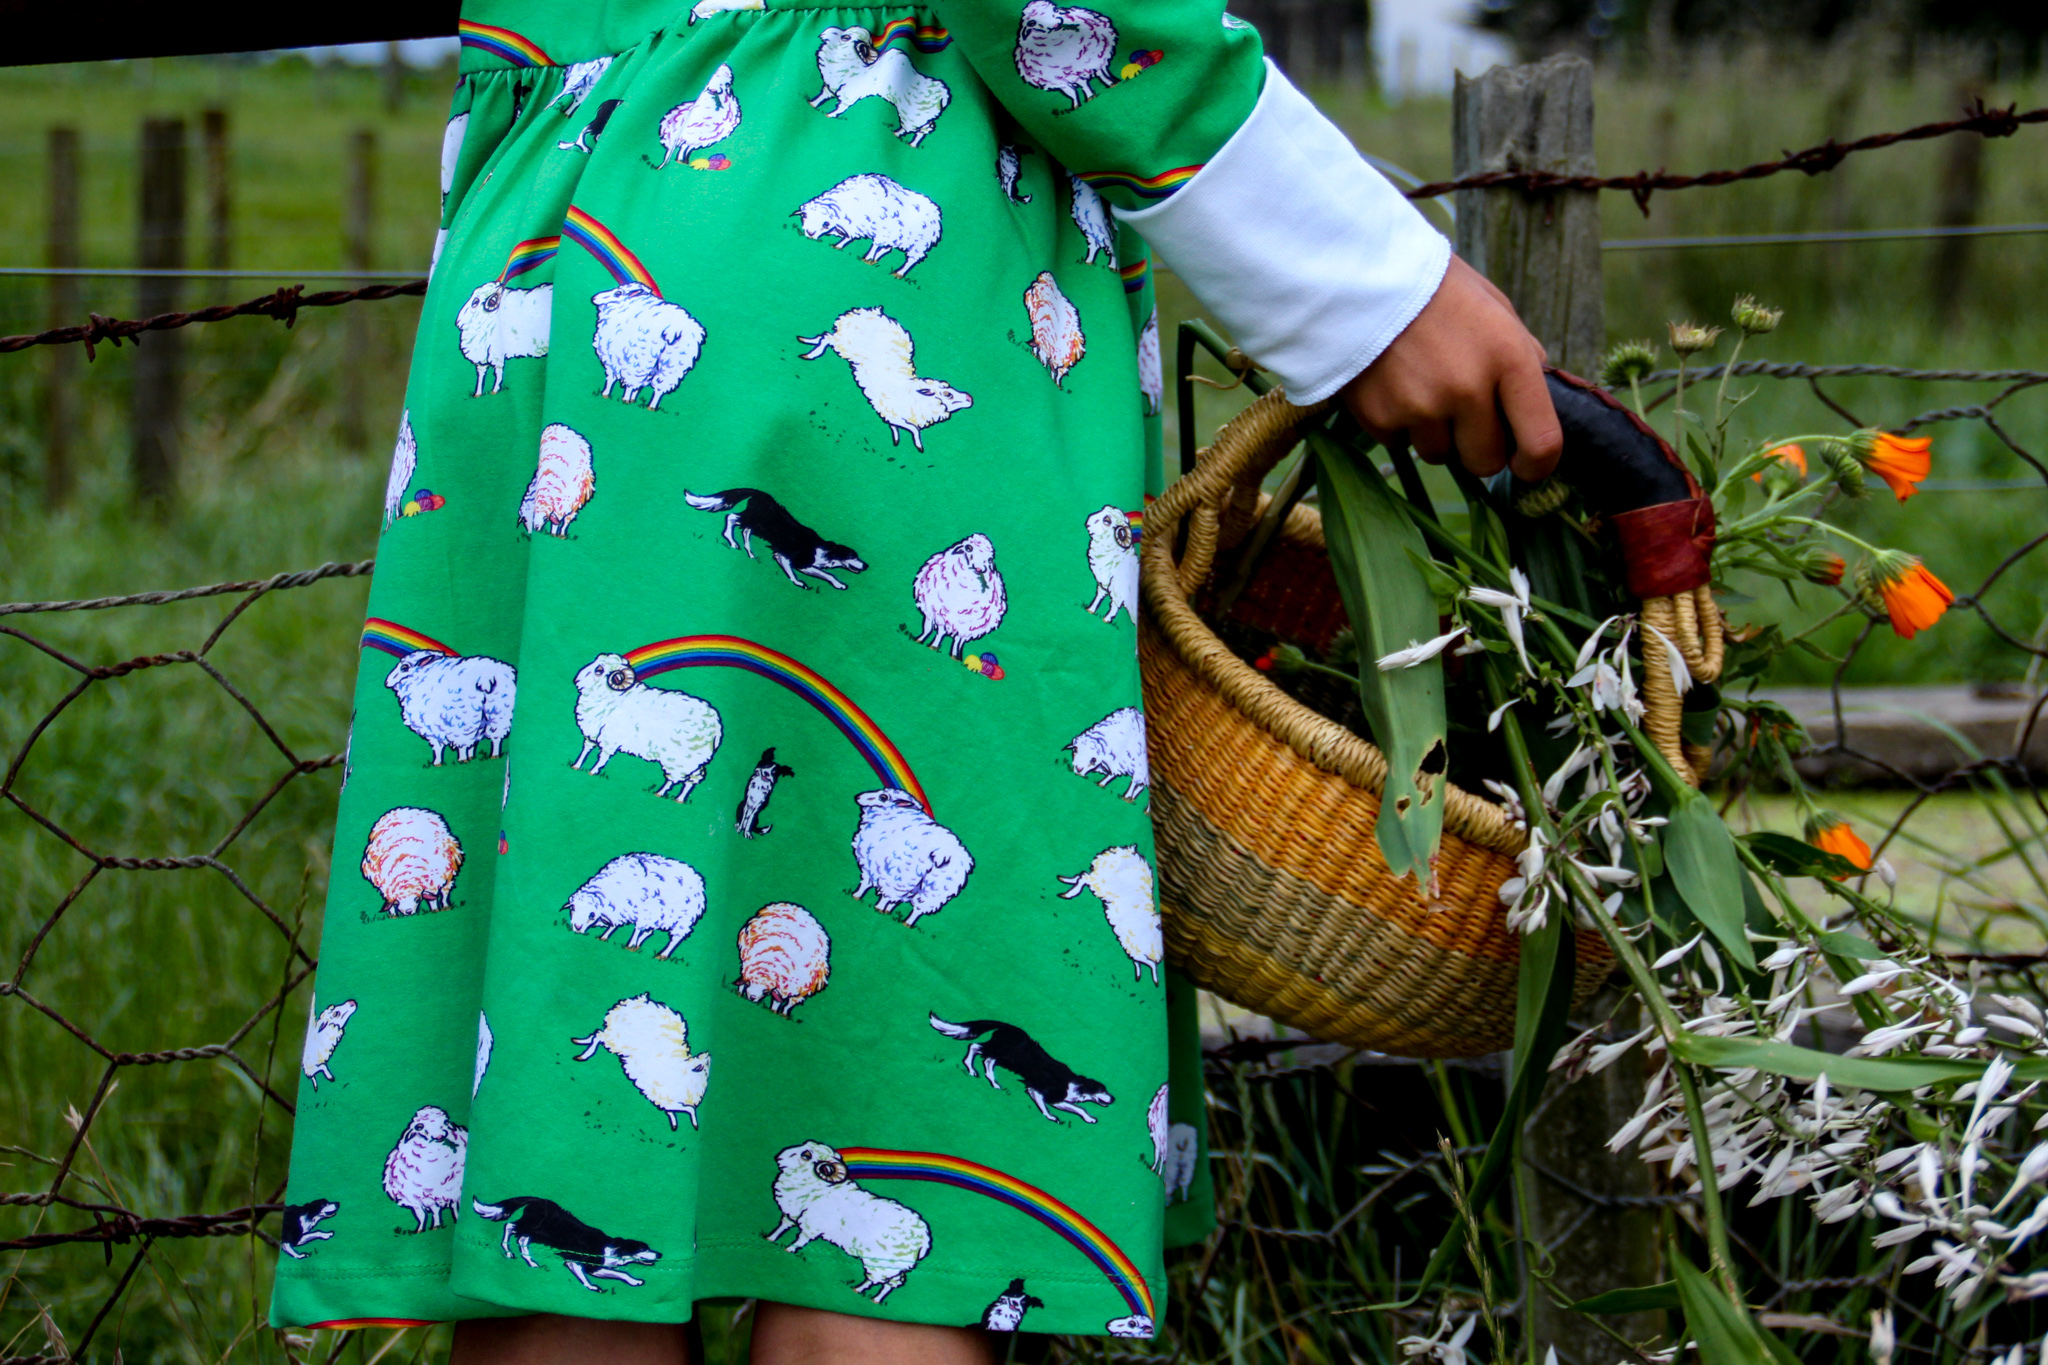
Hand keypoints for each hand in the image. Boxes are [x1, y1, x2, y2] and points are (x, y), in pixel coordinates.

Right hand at [1337, 255, 1561, 482]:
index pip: (1540, 443)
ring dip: (1436, 434)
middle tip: (1465, 418)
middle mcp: (1467, 390)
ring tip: (1421, 388)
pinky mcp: (1380, 418)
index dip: (1536, 465)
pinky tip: (1393, 385)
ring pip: (1440, 455)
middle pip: (1486, 462)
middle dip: (1479, 447)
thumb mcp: (1495, 308)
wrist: (1360, 275)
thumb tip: (1536, 402)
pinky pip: (1400, 443)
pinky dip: (1399, 423)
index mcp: (1508, 358)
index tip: (1526, 465)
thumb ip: (1522, 355)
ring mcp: (1420, 408)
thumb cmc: (1436, 288)